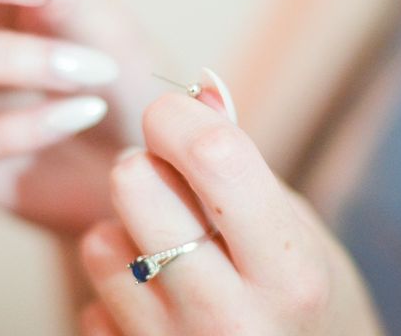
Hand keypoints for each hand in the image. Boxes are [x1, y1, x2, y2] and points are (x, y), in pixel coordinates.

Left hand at [79, 93, 383, 334]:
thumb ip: (244, 165)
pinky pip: (92, 306)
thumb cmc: (308, 299)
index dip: (180, 115)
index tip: (173, 114)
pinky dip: (120, 291)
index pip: (213, 155)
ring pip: (100, 243)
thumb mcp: (296, 230)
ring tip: (168, 251)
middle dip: (144, 166)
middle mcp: (232, 321)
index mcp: (291, 271)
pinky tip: (159, 302)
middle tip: (168, 181)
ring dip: (126, 234)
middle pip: (134, 186)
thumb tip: (201, 88)